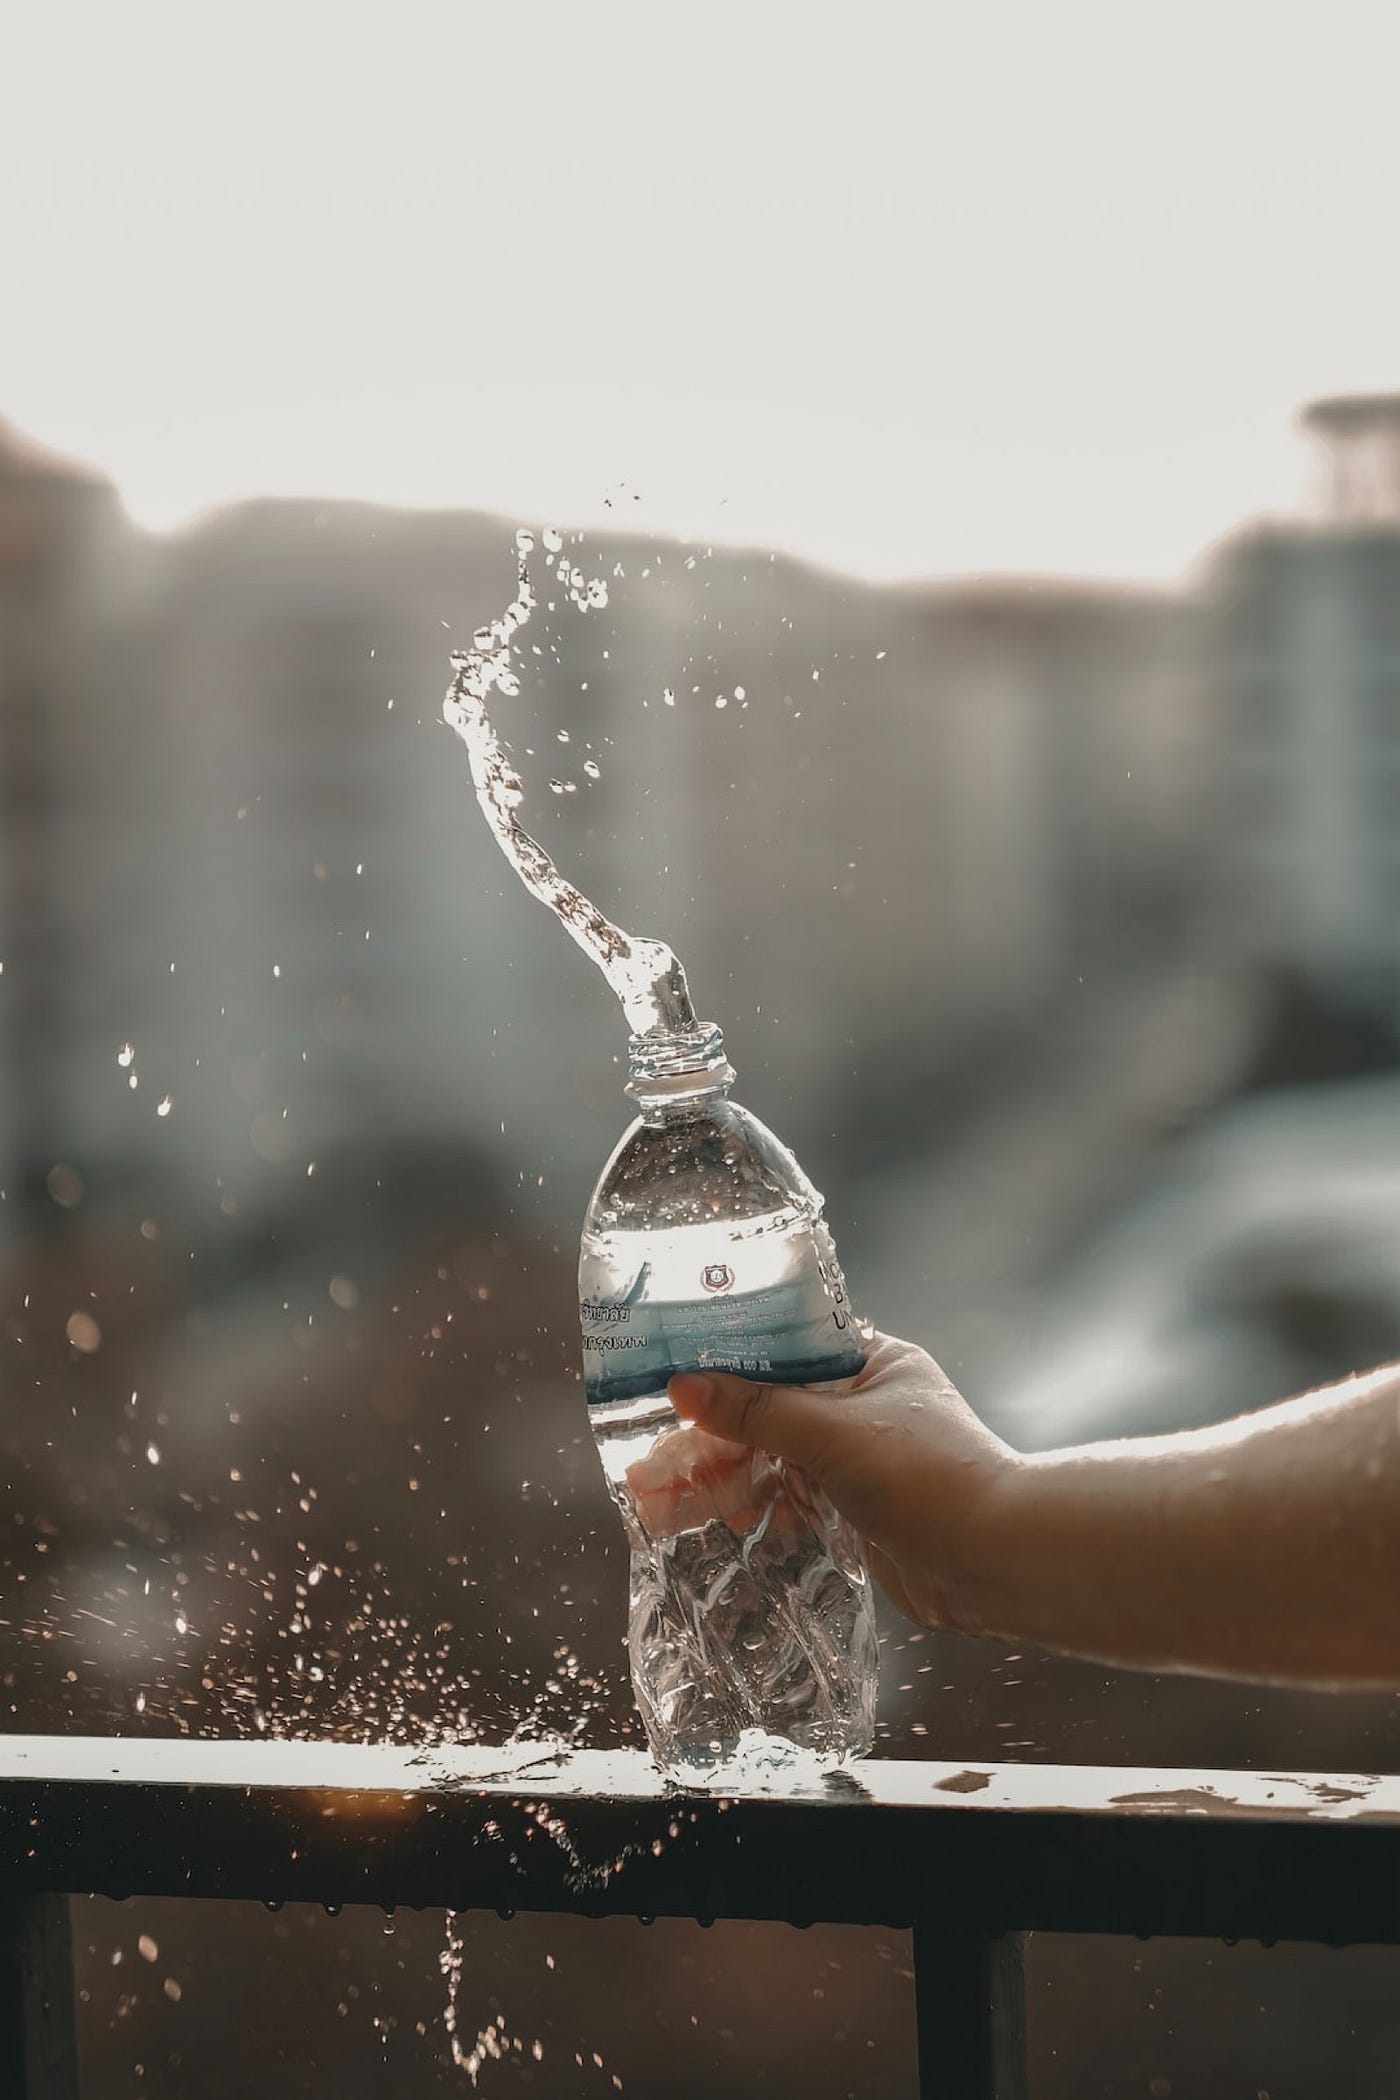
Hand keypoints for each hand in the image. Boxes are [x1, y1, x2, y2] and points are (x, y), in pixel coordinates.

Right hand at [669, 1332, 1020, 1634]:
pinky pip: (791, 1502)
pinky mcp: (859, 1514)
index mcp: (875, 1364)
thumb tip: (683, 1385)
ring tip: (655, 1496)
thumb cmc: (930, 1478)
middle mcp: (868, 1408)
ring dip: (720, 1476)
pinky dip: (751, 1508)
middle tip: (647, 1454)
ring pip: (775, 1461)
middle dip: (710, 1434)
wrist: (999, 1565)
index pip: (788, 1348)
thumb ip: (757, 1411)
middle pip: (771, 1410)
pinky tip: (705, 1518)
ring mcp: (863, 1463)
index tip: (670, 1370)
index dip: (727, 1360)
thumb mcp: (835, 1434)